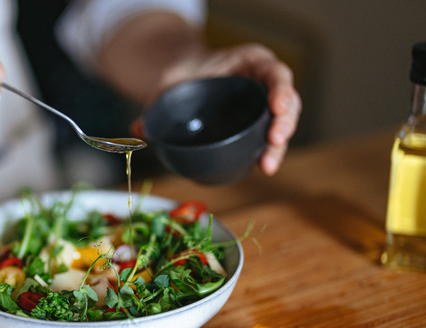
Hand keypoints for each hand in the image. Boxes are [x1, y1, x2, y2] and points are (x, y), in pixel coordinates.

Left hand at [157, 43, 301, 174]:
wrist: (186, 82)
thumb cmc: (185, 78)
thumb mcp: (170, 85)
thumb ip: (156, 104)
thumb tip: (137, 130)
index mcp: (250, 62)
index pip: (275, 72)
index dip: (280, 89)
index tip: (275, 107)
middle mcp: (263, 81)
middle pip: (287, 100)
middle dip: (285, 122)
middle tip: (274, 139)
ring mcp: (264, 105)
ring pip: (284, 122)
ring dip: (279, 144)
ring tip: (267, 164)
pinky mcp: (259, 125)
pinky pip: (269, 138)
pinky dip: (269, 152)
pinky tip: (263, 166)